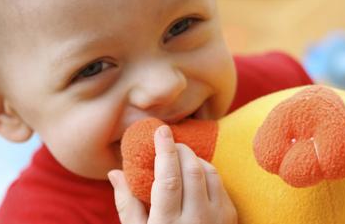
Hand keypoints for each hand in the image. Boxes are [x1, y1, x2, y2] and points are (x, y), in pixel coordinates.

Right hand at [108, 125, 236, 223]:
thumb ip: (126, 203)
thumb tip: (114, 172)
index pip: (169, 179)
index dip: (165, 151)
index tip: (160, 131)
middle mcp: (196, 221)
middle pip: (192, 170)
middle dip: (180, 149)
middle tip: (169, 141)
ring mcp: (217, 220)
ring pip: (209, 173)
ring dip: (194, 158)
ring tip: (180, 156)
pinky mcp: (230, 218)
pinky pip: (220, 184)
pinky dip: (207, 171)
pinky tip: (195, 172)